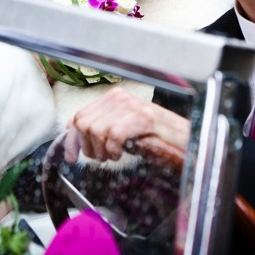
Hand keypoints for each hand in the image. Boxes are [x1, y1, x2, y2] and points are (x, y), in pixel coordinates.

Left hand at [65, 86, 189, 162]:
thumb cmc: (152, 136)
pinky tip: (121, 153)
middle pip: (84, 124)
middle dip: (88, 147)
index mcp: (113, 97)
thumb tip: (72, 133)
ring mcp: (132, 106)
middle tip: (101, 157)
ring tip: (113, 155)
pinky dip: (114, 150)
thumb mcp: (121, 129)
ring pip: (97, 130)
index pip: (80, 115)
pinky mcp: (143, 117)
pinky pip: (114, 136)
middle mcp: (120, 97)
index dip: (72, 139)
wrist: (183, 138)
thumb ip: (100, 127)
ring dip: (102, 151)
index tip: (72, 156)